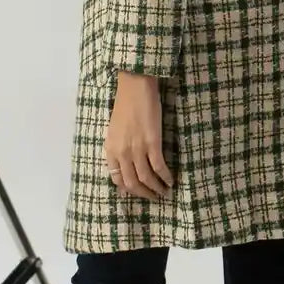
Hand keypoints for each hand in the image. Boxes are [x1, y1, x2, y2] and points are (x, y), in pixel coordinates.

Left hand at [105, 73, 173, 199]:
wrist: (134, 87)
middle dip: (144, 193)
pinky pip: (159, 167)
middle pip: (132, 183)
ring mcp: (137, 148)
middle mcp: (122, 152)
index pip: (117, 178)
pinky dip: (166, 177)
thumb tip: (125, 166)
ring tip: (165, 192)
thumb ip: (118, 149)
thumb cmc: (125, 105)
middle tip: (154, 197)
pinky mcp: (152, 143)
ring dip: (156, 188)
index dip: (128, 189)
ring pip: (146, 178)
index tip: (138, 192)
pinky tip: (171, 180)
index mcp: (111, 149)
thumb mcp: (115, 131)